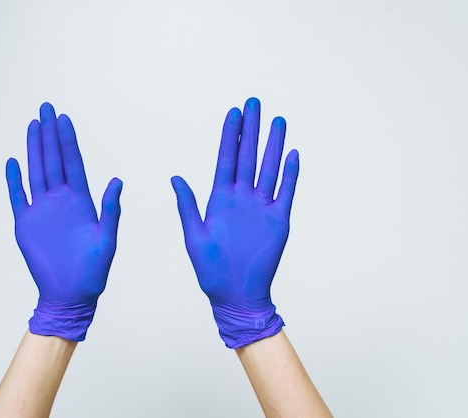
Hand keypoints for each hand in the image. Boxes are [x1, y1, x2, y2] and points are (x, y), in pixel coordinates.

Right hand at [5, 102, 122, 340]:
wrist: (72, 295)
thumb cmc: (93, 270)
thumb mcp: (107, 238)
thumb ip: (111, 209)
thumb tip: (117, 180)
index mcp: (81, 201)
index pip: (73, 163)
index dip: (68, 140)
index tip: (64, 119)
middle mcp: (60, 200)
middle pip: (53, 160)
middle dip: (49, 134)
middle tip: (46, 108)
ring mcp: (42, 211)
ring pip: (36, 172)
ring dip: (33, 149)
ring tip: (32, 125)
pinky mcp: (26, 225)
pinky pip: (17, 197)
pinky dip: (13, 180)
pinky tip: (12, 162)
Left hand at [171, 97, 299, 347]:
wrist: (235, 294)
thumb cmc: (211, 270)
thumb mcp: (194, 235)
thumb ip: (188, 205)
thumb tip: (175, 177)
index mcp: (220, 199)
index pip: (226, 159)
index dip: (230, 136)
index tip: (233, 112)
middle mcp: (242, 198)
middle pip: (248, 156)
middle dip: (251, 130)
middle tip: (254, 103)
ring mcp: (261, 208)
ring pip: (268, 168)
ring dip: (273, 145)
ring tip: (277, 121)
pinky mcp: (279, 221)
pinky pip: (286, 192)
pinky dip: (290, 174)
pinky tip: (292, 154)